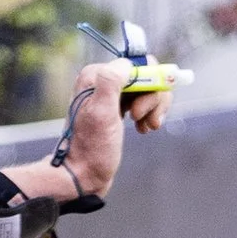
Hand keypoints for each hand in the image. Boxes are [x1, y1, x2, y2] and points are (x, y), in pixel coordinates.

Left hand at [59, 60, 166, 196]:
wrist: (82, 174)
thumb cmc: (91, 147)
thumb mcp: (101, 113)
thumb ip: (110, 82)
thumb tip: (128, 63)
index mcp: (95, 75)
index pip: (138, 65)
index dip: (148, 85)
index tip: (139, 111)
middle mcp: (103, 80)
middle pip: (148, 76)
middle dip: (153, 99)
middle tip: (143, 121)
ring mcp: (112, 94)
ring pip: (150, 90)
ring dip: (154, 109)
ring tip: (145, 127)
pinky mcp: (119, 108)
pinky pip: (145, 102)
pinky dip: (149, 115)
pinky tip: (142, 129)